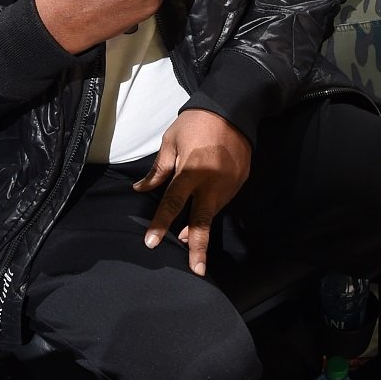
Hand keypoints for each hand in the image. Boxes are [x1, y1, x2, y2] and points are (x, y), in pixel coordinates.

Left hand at [135, 111, 251, 275]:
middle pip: (203, 220)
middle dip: (198, 247)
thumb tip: (140, 189)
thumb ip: (158, 169)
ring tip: (186, 241)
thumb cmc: (195, 123)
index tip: (151, 242)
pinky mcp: (240, 181)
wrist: (233, 109)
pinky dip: (210, 209)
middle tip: (197, 270)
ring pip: (213, 212)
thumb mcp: (171, 141)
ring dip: (199, 227)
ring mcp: (229, 183)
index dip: (161, 223)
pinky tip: (202, 213)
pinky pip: (222, 201)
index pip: (173, 202)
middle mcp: (212, 182)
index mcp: (191, 170)